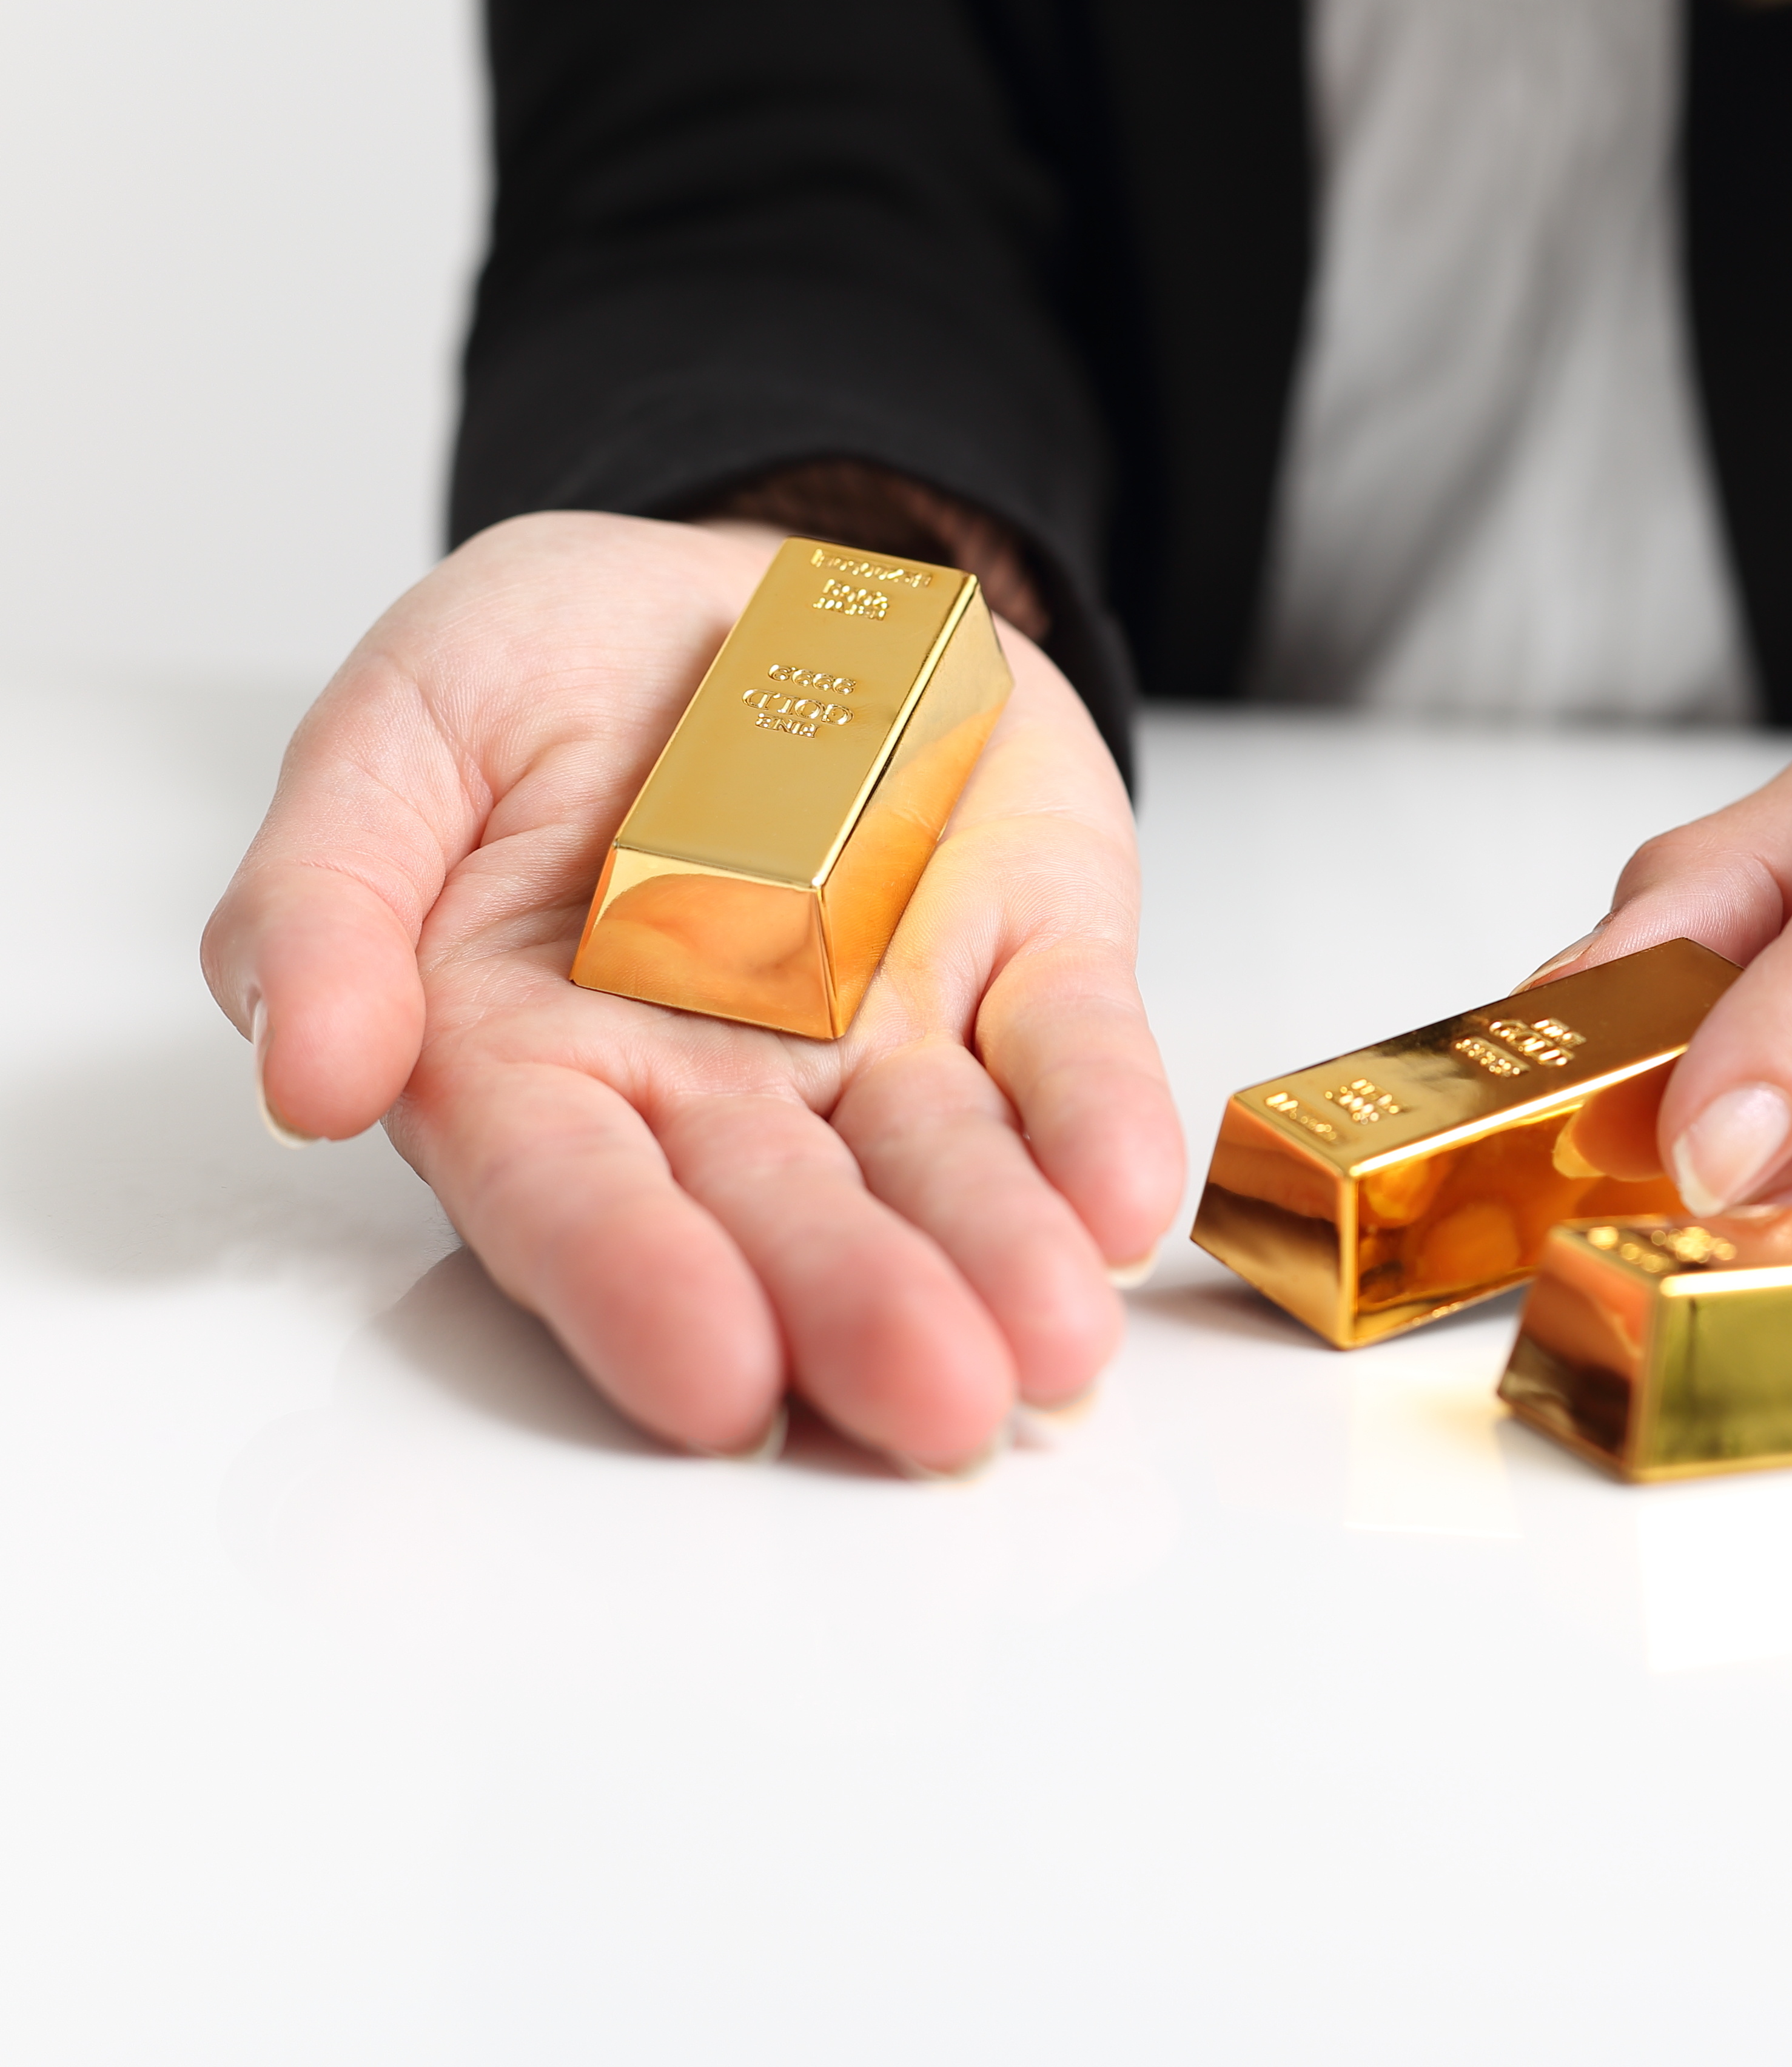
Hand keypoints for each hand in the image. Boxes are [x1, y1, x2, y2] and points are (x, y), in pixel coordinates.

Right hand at [204, 512, 1182, 1469]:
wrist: (758, 584)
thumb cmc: (561, 676)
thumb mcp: (402, 730)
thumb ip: (328, 892)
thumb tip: (312, 1074)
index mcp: (541, 1057)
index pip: (579, 1198)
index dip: (642, 1287)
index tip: (714, 1380)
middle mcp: (727, 1090)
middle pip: (787, 1220)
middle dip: (859, 1314)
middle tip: (934, 1406)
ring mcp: (893, 1038)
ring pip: (947, 1173)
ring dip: (1002, 1259)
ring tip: (1050, 1348)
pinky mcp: (1036, 964)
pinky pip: (1072, 1051)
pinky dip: (1102, 1123)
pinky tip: (1128, 1201)